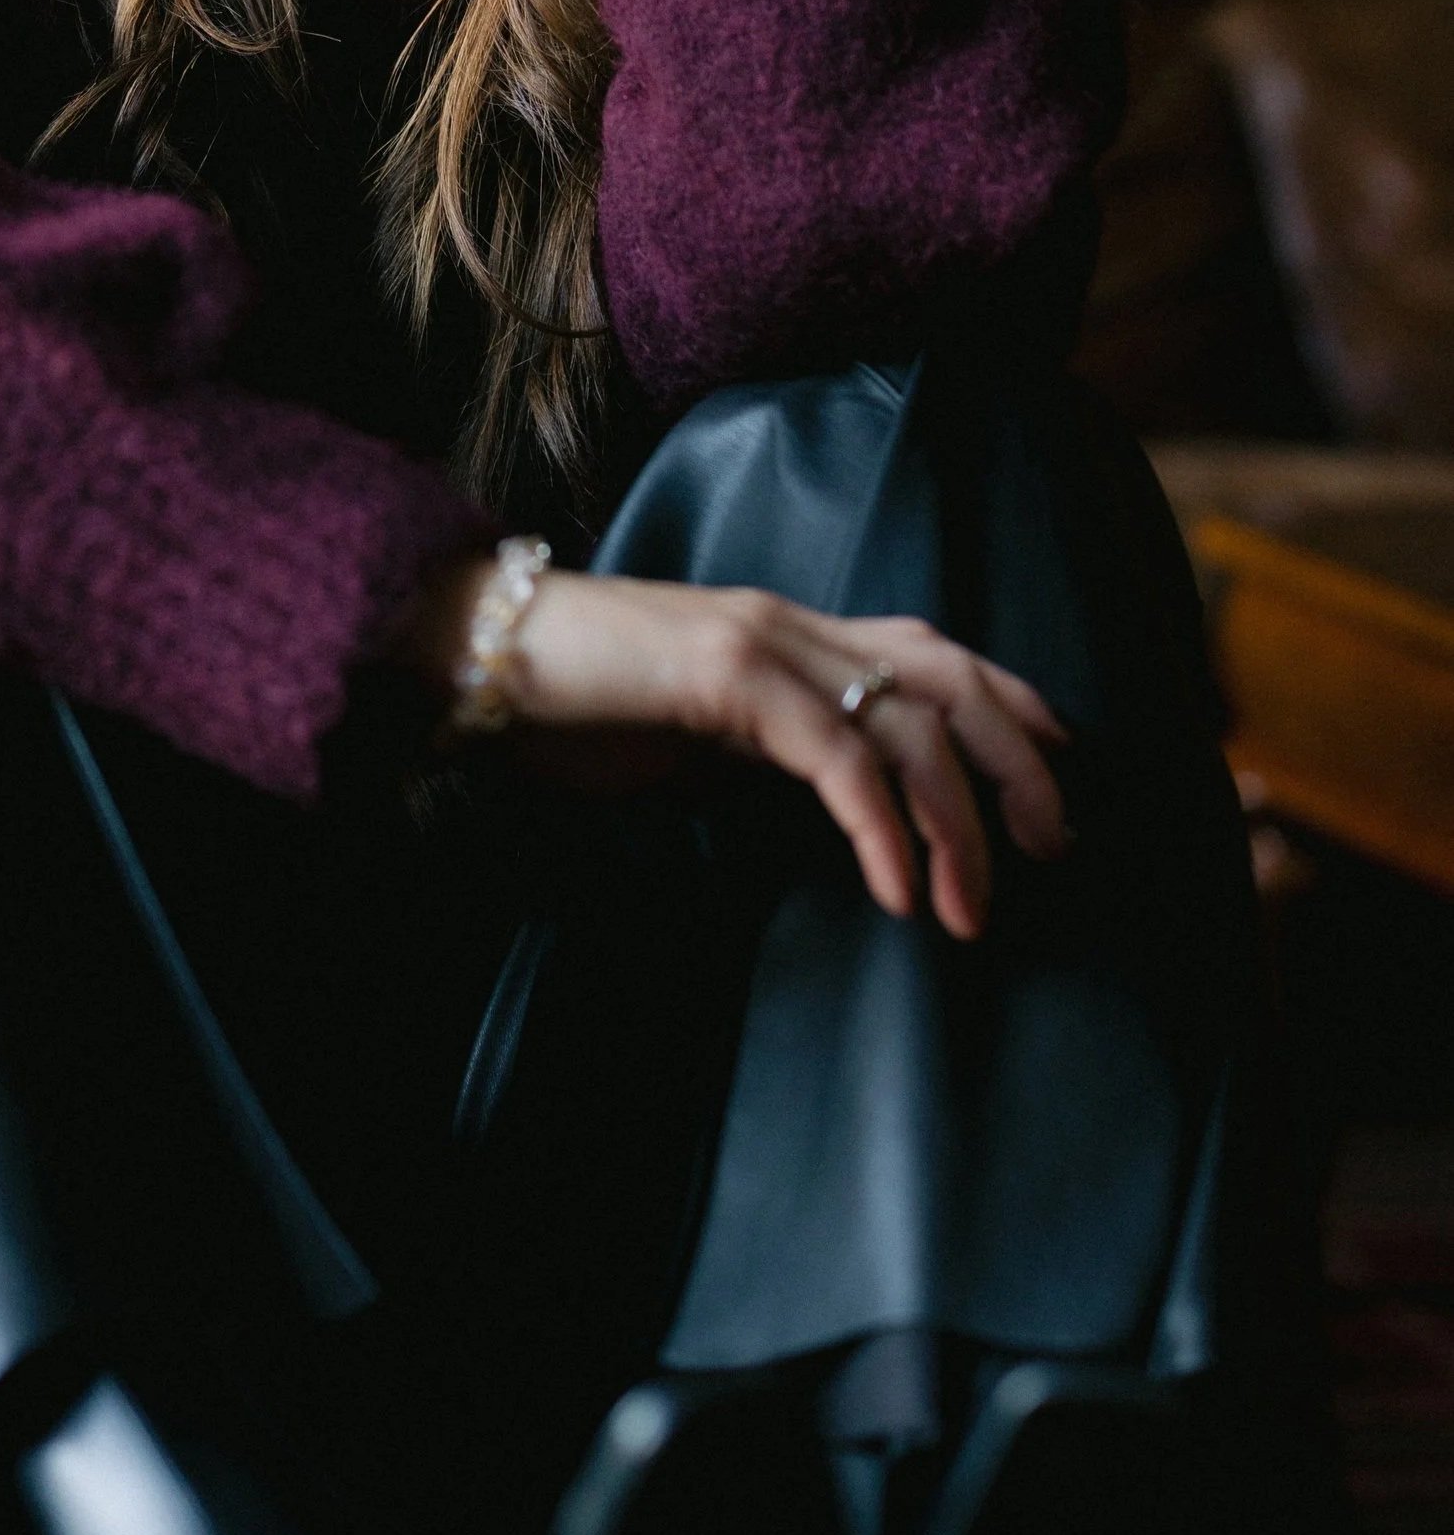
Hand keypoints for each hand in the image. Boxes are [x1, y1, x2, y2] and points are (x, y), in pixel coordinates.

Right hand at [399, 561, 1066, 940]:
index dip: (1009, 705)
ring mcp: (763, 642)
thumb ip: (755, 755)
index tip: (1059, 772)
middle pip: (952, 678)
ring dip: (959, 821)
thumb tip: (818, 808)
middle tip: (1054, 848)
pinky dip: (883, 828)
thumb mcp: (687, 737)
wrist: (475, 652)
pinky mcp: (728, 675)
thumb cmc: (567, 706)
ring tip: (971, 909)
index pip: (930, 651)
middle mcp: (792, 625)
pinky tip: (897, 890)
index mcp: (786, 634)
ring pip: (910, 722)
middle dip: (1020, 762)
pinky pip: (837, 756)